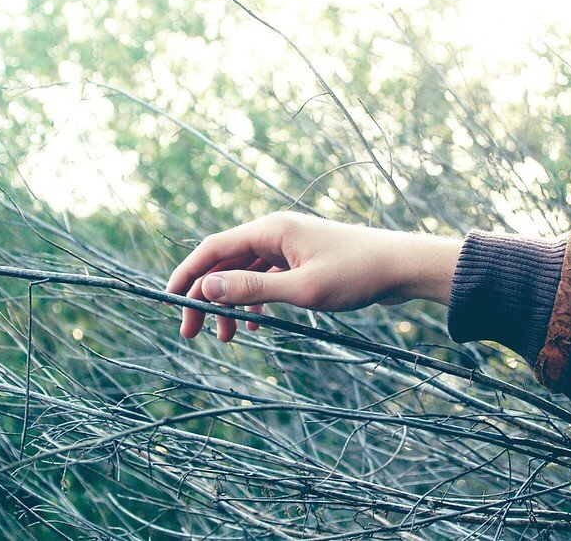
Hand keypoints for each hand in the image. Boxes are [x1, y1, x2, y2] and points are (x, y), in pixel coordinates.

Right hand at [166, 211, 461, 340]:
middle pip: (225, 263)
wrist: (402, 267)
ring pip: (245, 274)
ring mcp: (288, 247)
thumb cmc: (356, 274)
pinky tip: (256, 326)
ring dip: (231, 305)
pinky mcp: (301, 261)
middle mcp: (275, 234)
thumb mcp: (301, 289)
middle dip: (206, 298)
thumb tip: (206, 289)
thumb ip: (252, 288)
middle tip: (192, 333)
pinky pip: (266, 280)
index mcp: (271, 230)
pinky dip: (256, 302)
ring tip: (226, 339)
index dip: (186, 275)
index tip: (168, 302)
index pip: (213, 249)